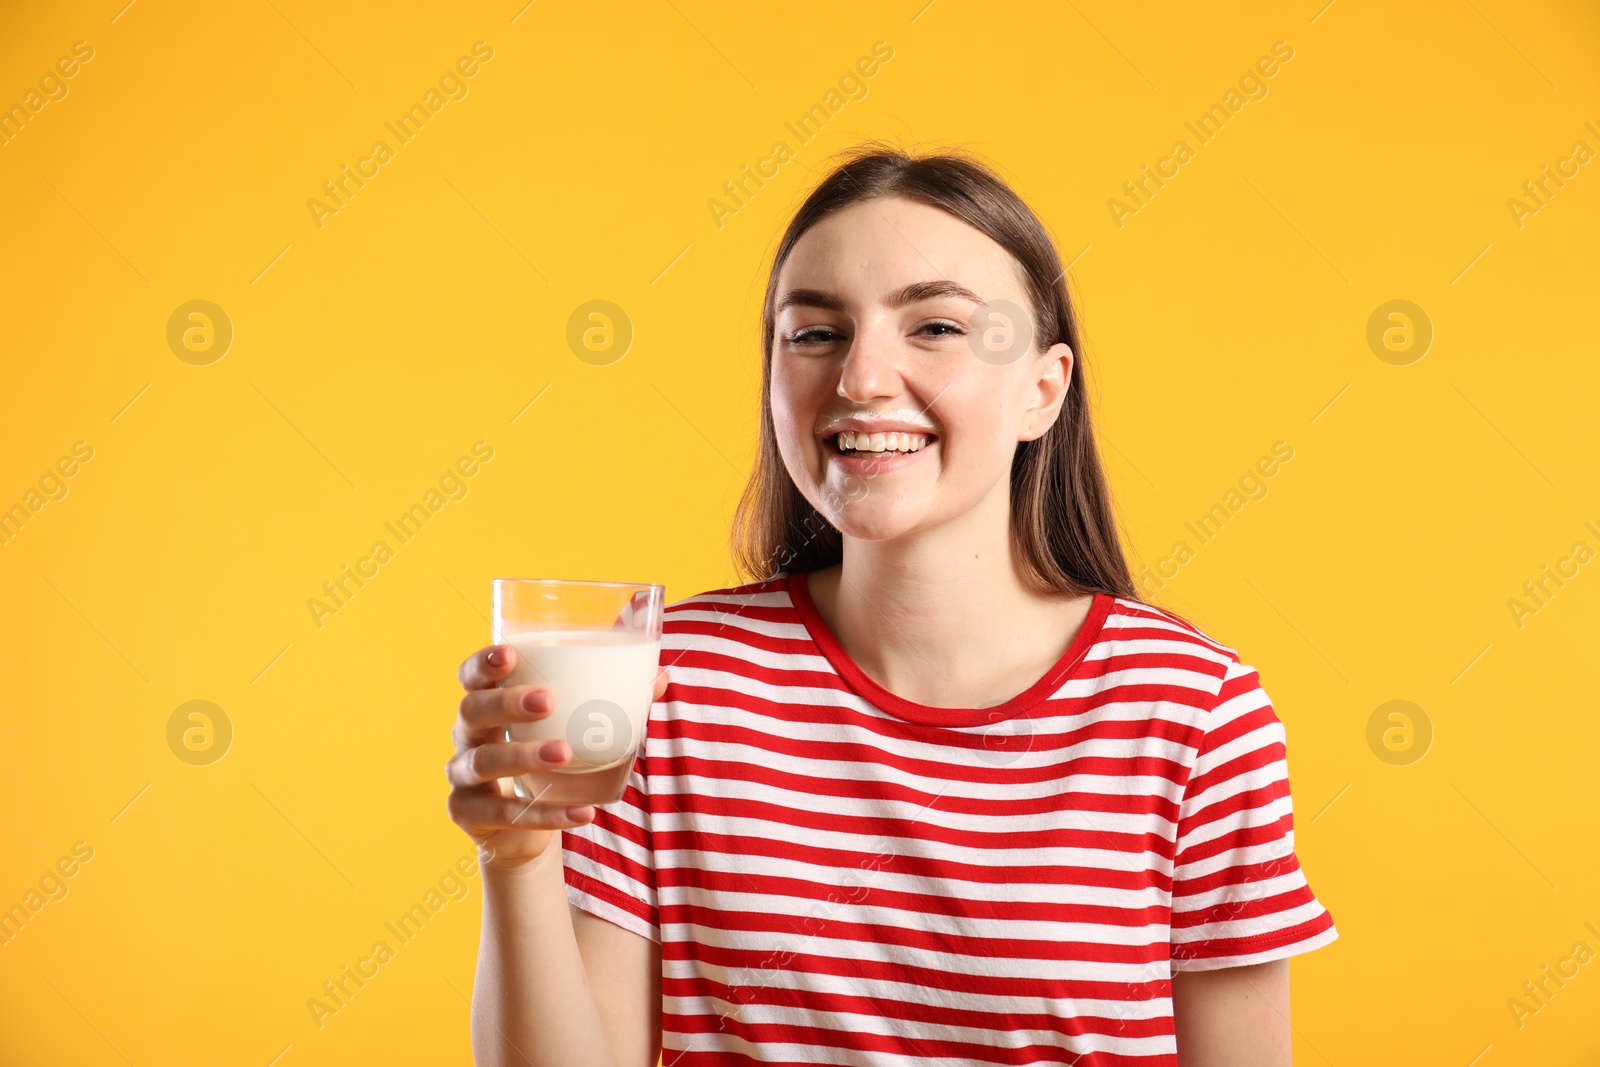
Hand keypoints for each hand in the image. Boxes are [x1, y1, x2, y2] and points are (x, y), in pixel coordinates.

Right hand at [446, 643, 668, 871]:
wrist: (523, 829)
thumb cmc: (547, 761)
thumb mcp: (570, 729)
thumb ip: (609, 700)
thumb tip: (659, 678)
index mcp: (487, 704)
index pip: (471, 676)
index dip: (483, 663)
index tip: (510, 655)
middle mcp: (466, 736)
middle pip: (472, 711)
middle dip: (506, 703)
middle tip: (548, 700)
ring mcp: (462, 777)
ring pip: (483, 762)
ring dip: (524, 755)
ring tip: (564, 753)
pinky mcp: (469, 814)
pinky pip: (505, 814)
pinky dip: (547, 815)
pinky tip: (582, 813)